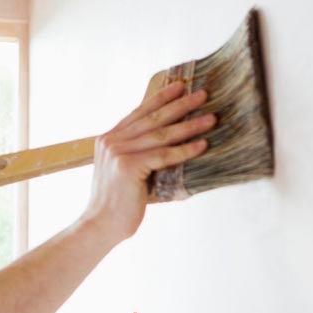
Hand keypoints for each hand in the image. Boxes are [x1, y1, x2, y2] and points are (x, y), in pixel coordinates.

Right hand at [81, 83, 215, 243]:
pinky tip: (202, 145)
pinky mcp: (127, 166)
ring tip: (211, 119)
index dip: (161, 98)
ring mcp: (118, 152)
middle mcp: (112, 141)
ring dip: (190, 125)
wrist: (101, 225)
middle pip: (153, 118)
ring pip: (161, 134)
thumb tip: (171, 144)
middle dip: (180, 105)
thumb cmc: (119, 203)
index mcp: (110, 139)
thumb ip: (140, 155)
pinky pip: (163, 155)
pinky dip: (185, 150)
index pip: (139, 112)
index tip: (180, 86)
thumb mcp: (126, 172)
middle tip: (202, 94)